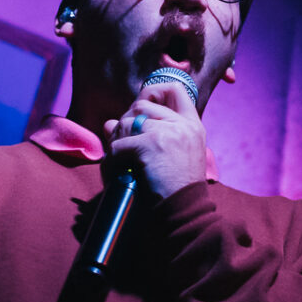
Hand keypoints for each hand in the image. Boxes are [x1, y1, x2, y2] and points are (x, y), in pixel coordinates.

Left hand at [104, 76, 209, 198]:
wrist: (184, 212)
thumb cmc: (175, 189)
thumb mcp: (172, 156)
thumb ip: (146, 134)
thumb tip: (109, 123)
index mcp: (192, 125)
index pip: (174, 90)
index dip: (153, 92)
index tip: (141, 107)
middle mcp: (181, 124)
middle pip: (140, 106)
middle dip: (125, 124)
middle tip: (124, 146)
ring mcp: (167, 131)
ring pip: (125, 123)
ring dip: (116, 143)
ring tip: (120, 163)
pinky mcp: (151, 144)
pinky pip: (117, 145)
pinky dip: (112, 161)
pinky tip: (118, 173)